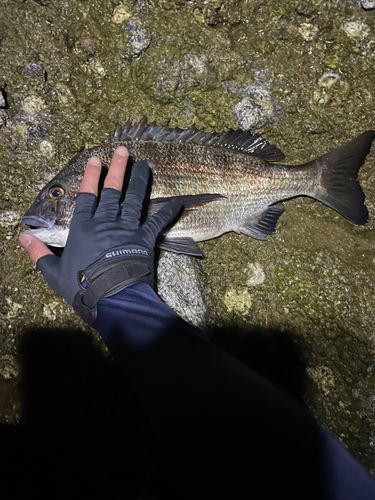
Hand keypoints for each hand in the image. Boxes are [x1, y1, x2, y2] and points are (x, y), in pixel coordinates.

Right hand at [19, 147, 181, 327]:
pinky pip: (158, 222)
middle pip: (112, 191)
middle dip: (117, 168)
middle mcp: (105, 223)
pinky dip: (168, 211)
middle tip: (123, 150)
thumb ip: (39, 253)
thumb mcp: (53, 272)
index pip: (86, 197)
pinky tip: (178, 201)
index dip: (90, 177)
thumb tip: (23, 237)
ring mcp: (126, 229)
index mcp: (83, 228)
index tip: (94, 160)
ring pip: (133, 199)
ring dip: (139, 181)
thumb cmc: (81, 287)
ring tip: (144, 164)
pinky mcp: (144, 239)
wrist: (111, 298)